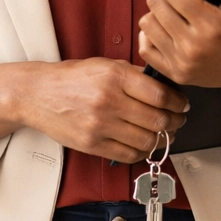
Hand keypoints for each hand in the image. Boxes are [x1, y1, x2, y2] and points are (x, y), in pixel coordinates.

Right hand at [0, 58, 188, 163]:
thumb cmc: (72, 78)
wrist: (38, 94)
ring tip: (164, 133)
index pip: (160, 95)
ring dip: (162, 139)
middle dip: (175, 122)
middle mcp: (109, 101)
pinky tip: (144, 143)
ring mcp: (100, 126)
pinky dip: (142, 151)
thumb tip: (166, 87)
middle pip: (158, 120)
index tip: (183, 104)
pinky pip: (129, 154)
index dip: (178, 102)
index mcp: (115, 76)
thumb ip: (134, 75)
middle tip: (178, 120)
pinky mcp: (93, 145)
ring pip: (147, 140)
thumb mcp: (104, 65)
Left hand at [138, 0, 220, 111]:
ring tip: (172, 11)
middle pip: (156, 5)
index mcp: (211, 25)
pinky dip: (150, 35)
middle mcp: (193, 46)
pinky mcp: (176, 74)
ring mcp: (182, 62)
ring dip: (157, 12)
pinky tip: (165, 29)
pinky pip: (146, 49)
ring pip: (147, 24)